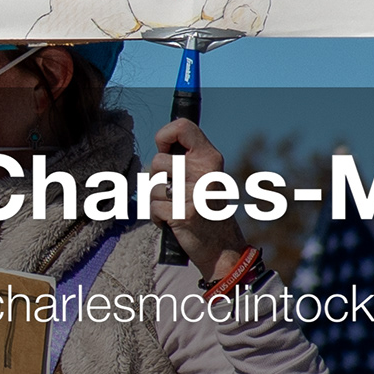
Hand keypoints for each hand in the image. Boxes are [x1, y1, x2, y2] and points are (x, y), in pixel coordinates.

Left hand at [150, 118, 245, 275]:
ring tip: (175, 208)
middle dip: (156, 179)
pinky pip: (153, 208)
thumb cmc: (204, 208)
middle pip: (157, 161)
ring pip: (151, 186)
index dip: (164, 136)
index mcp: (210, 157)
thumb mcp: (203, 176)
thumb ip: (186, 159)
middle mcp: (206, 171)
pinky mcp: (185, 214)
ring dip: (157, 201)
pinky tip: (174, 222)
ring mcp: (196, 193)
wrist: (222, 247)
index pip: (182, 126)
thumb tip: (162, 141)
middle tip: (174, 193)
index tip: (165, 152)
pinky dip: (157, 218)